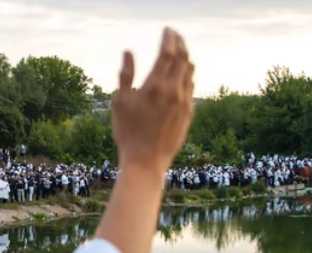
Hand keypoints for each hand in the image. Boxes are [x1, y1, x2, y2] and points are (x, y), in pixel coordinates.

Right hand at [112, 28, 194, 175]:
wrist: (146, 162)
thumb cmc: (127, 134)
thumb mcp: (120, 103)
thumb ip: (125, 76)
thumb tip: (127, 52)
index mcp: (154, 86)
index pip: (168, 52)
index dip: (169, 38)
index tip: (166, 30)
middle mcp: (173, 91)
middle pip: (183, 58)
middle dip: (180, 43)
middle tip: (175, 36)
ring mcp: (184, 102)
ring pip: (190, 72)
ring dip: (185, 59)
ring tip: (178, 54)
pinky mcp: (189, 113)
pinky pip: (191, 88)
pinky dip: (187, 76)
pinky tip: (181, 77)